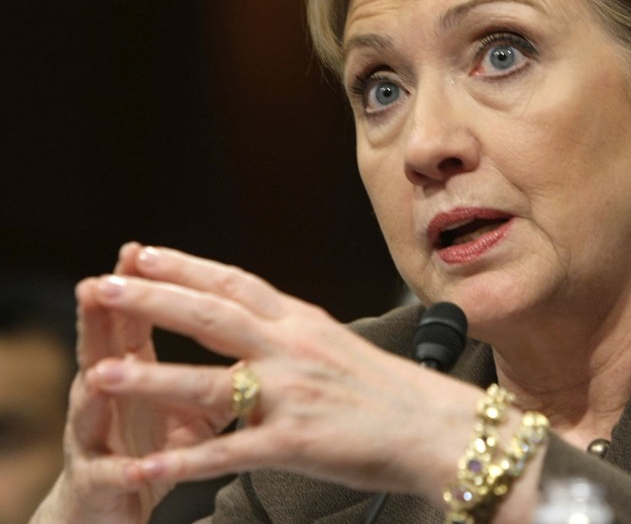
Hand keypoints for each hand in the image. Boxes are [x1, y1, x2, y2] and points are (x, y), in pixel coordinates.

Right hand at [32, 243, 228, 523]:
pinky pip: (114, 477)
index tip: (139, 249)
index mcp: (134, 370)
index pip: (133, 319)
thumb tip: (250, 329)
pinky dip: (126, 471)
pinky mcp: (102, 484)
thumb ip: (211, 367)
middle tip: (97, 284)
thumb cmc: (151, 445)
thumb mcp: (188, 404)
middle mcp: (107, 397)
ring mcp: (98, 439)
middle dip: (103, 319)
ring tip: (101, 372)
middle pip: (104, 350)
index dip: (138, 289)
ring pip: (95, 408)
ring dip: (102, 390)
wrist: (113, 509)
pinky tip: (136, 468)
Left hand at [73, 244, 481, 506]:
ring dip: (152, 377)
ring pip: (210, 383)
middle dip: (152, 300)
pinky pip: (229, 452)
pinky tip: (146, 466)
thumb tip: (259, 322)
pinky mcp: (296, 443)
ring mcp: (293, 394)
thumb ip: (296, 333)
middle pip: (212, 317)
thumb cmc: (396, 390)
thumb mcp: (342, 344)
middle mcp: (294, 348)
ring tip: (102, 372)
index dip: (185, 267)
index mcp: (304, 322)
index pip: (235, 283)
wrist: (439, 427)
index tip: (142, 254)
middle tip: (101, 286)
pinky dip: (184, 462)